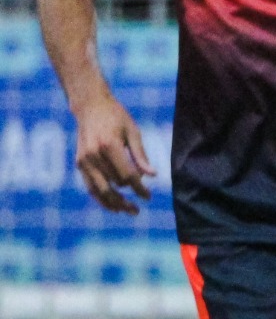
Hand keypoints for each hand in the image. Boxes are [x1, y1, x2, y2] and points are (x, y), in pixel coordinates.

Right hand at [75, 95, 154, 214]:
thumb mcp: (133, 132)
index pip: (127, 175)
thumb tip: (153, 175)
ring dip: (113, 203)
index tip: (148, 197)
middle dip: (127, 198)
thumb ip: (141, 155)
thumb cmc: (116, 117)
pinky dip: (99, 198)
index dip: (139, 188)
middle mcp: (94, 154)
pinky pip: (89, 186)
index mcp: (109, 145)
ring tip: (127, 211)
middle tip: (138, 209)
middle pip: (113, 184)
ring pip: (99, 190)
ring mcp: (84, 160)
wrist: (90, 106)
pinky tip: (112, 207)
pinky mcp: (79, 163)